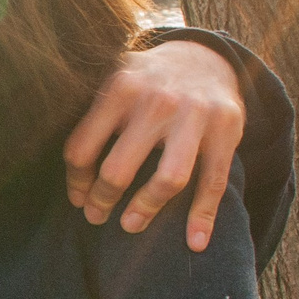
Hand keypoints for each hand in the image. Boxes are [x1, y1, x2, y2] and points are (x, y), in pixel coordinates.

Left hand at [64, 38, 243, 251]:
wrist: (206, 57)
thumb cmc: (149, 80)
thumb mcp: (118, 79)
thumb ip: (95, 114)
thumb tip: (72, 170)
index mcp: (121, 88)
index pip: (84, 148)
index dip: (76, 181)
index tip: (77, 198)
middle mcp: (157, 101)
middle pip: (119, 169)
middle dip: (103, 200)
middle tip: (96, 217)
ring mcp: (195, 115)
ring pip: (168, 179)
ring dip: (146, 209)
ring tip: (130, 225)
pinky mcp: (226, 129)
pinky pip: (213, 182)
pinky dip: (204, 217)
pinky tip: (195, 241)